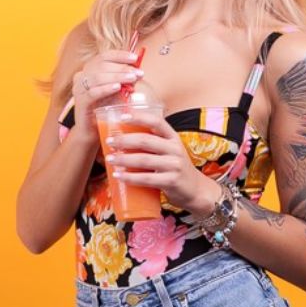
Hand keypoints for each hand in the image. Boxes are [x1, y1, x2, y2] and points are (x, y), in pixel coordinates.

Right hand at [69, 49, 144, 143]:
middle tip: (138, 73)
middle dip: (122, 68)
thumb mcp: (114, 91)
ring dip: (117, 76)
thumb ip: (122, 80)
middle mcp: (81, 77)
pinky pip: (93, 92)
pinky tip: (117, 87)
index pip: (104, 56)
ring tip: (132, 78)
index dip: (120, 55)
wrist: (92, 132)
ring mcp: (79, 89)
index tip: (135, 58)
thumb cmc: (105, 109)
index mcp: (89, 71)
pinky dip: (106, 88)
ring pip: (98, 77)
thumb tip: (138, 70)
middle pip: (102, 65)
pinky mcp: (80, 102)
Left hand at [103, 108, 218, 215]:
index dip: (139, 117)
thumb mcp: (169, 151)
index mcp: (173, 137)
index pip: (156, 122)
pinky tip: (119, 176)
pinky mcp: (172, 181)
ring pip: (143, 160)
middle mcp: (175, 148)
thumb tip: (121, 137)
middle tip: (109, 142)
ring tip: (110, 159)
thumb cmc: (175, 168)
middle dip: (124, 140)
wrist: (196, 190)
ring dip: (123, 159)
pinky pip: (147, 179)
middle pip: (145, 140)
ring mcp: (175, 165)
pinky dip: (130, 178)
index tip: (122, 117)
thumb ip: (152, 143)